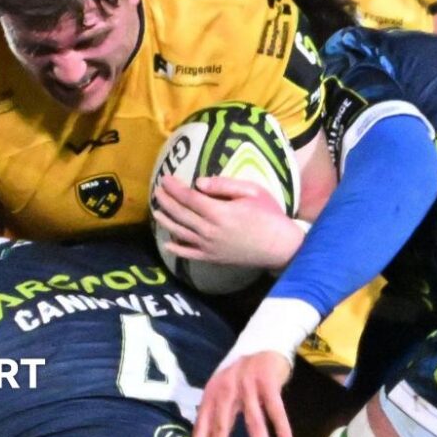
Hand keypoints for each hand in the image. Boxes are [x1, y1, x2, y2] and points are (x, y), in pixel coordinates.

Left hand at [153, 175, 304, 269]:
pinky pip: (189, 253)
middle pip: (181, 214)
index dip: (174, 188)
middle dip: (166, 201)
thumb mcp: (252, 191)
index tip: (165, 178)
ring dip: (166, 221)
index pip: (189, 198)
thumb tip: (198, 183)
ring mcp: (209, 246)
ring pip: (180, 232)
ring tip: (156, 210)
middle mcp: (209, 230)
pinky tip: (167, 242)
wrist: (280, 246)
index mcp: (219, 212)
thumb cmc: (269, 215)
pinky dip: (176, 248)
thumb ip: (224, 185)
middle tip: (156, 190)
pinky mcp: (213, 258)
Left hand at [193, 351, 293, 436]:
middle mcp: (227, 389)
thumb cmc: (242, 376)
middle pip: (222, 424)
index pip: (202, 424)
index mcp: (212, 394)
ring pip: (253, 420)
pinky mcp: (268, 382)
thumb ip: (216, 413)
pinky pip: (276, 409)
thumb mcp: (223, 390)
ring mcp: (248, 385)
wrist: (263, 343)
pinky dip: (282, 427)